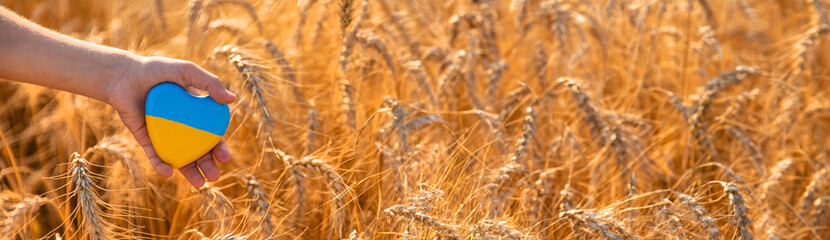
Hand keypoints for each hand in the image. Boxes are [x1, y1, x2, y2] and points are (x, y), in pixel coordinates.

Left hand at [106, 55, 236, 187]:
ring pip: (179, 157)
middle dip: (208, 165)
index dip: (218, 146)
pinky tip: (169, 173)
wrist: (123, 75)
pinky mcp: (146, 138)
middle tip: (214, 177)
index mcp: (194, 112)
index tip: (225, 157)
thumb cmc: (156, 70)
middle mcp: (181, 126)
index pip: (210, 133)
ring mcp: (164, 134)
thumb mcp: (186, 71)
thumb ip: (210, 82)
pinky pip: (155, 155)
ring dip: (190, 172)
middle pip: (197, 150)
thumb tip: (233, 99)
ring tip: (200, 184)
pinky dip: (162, 165)